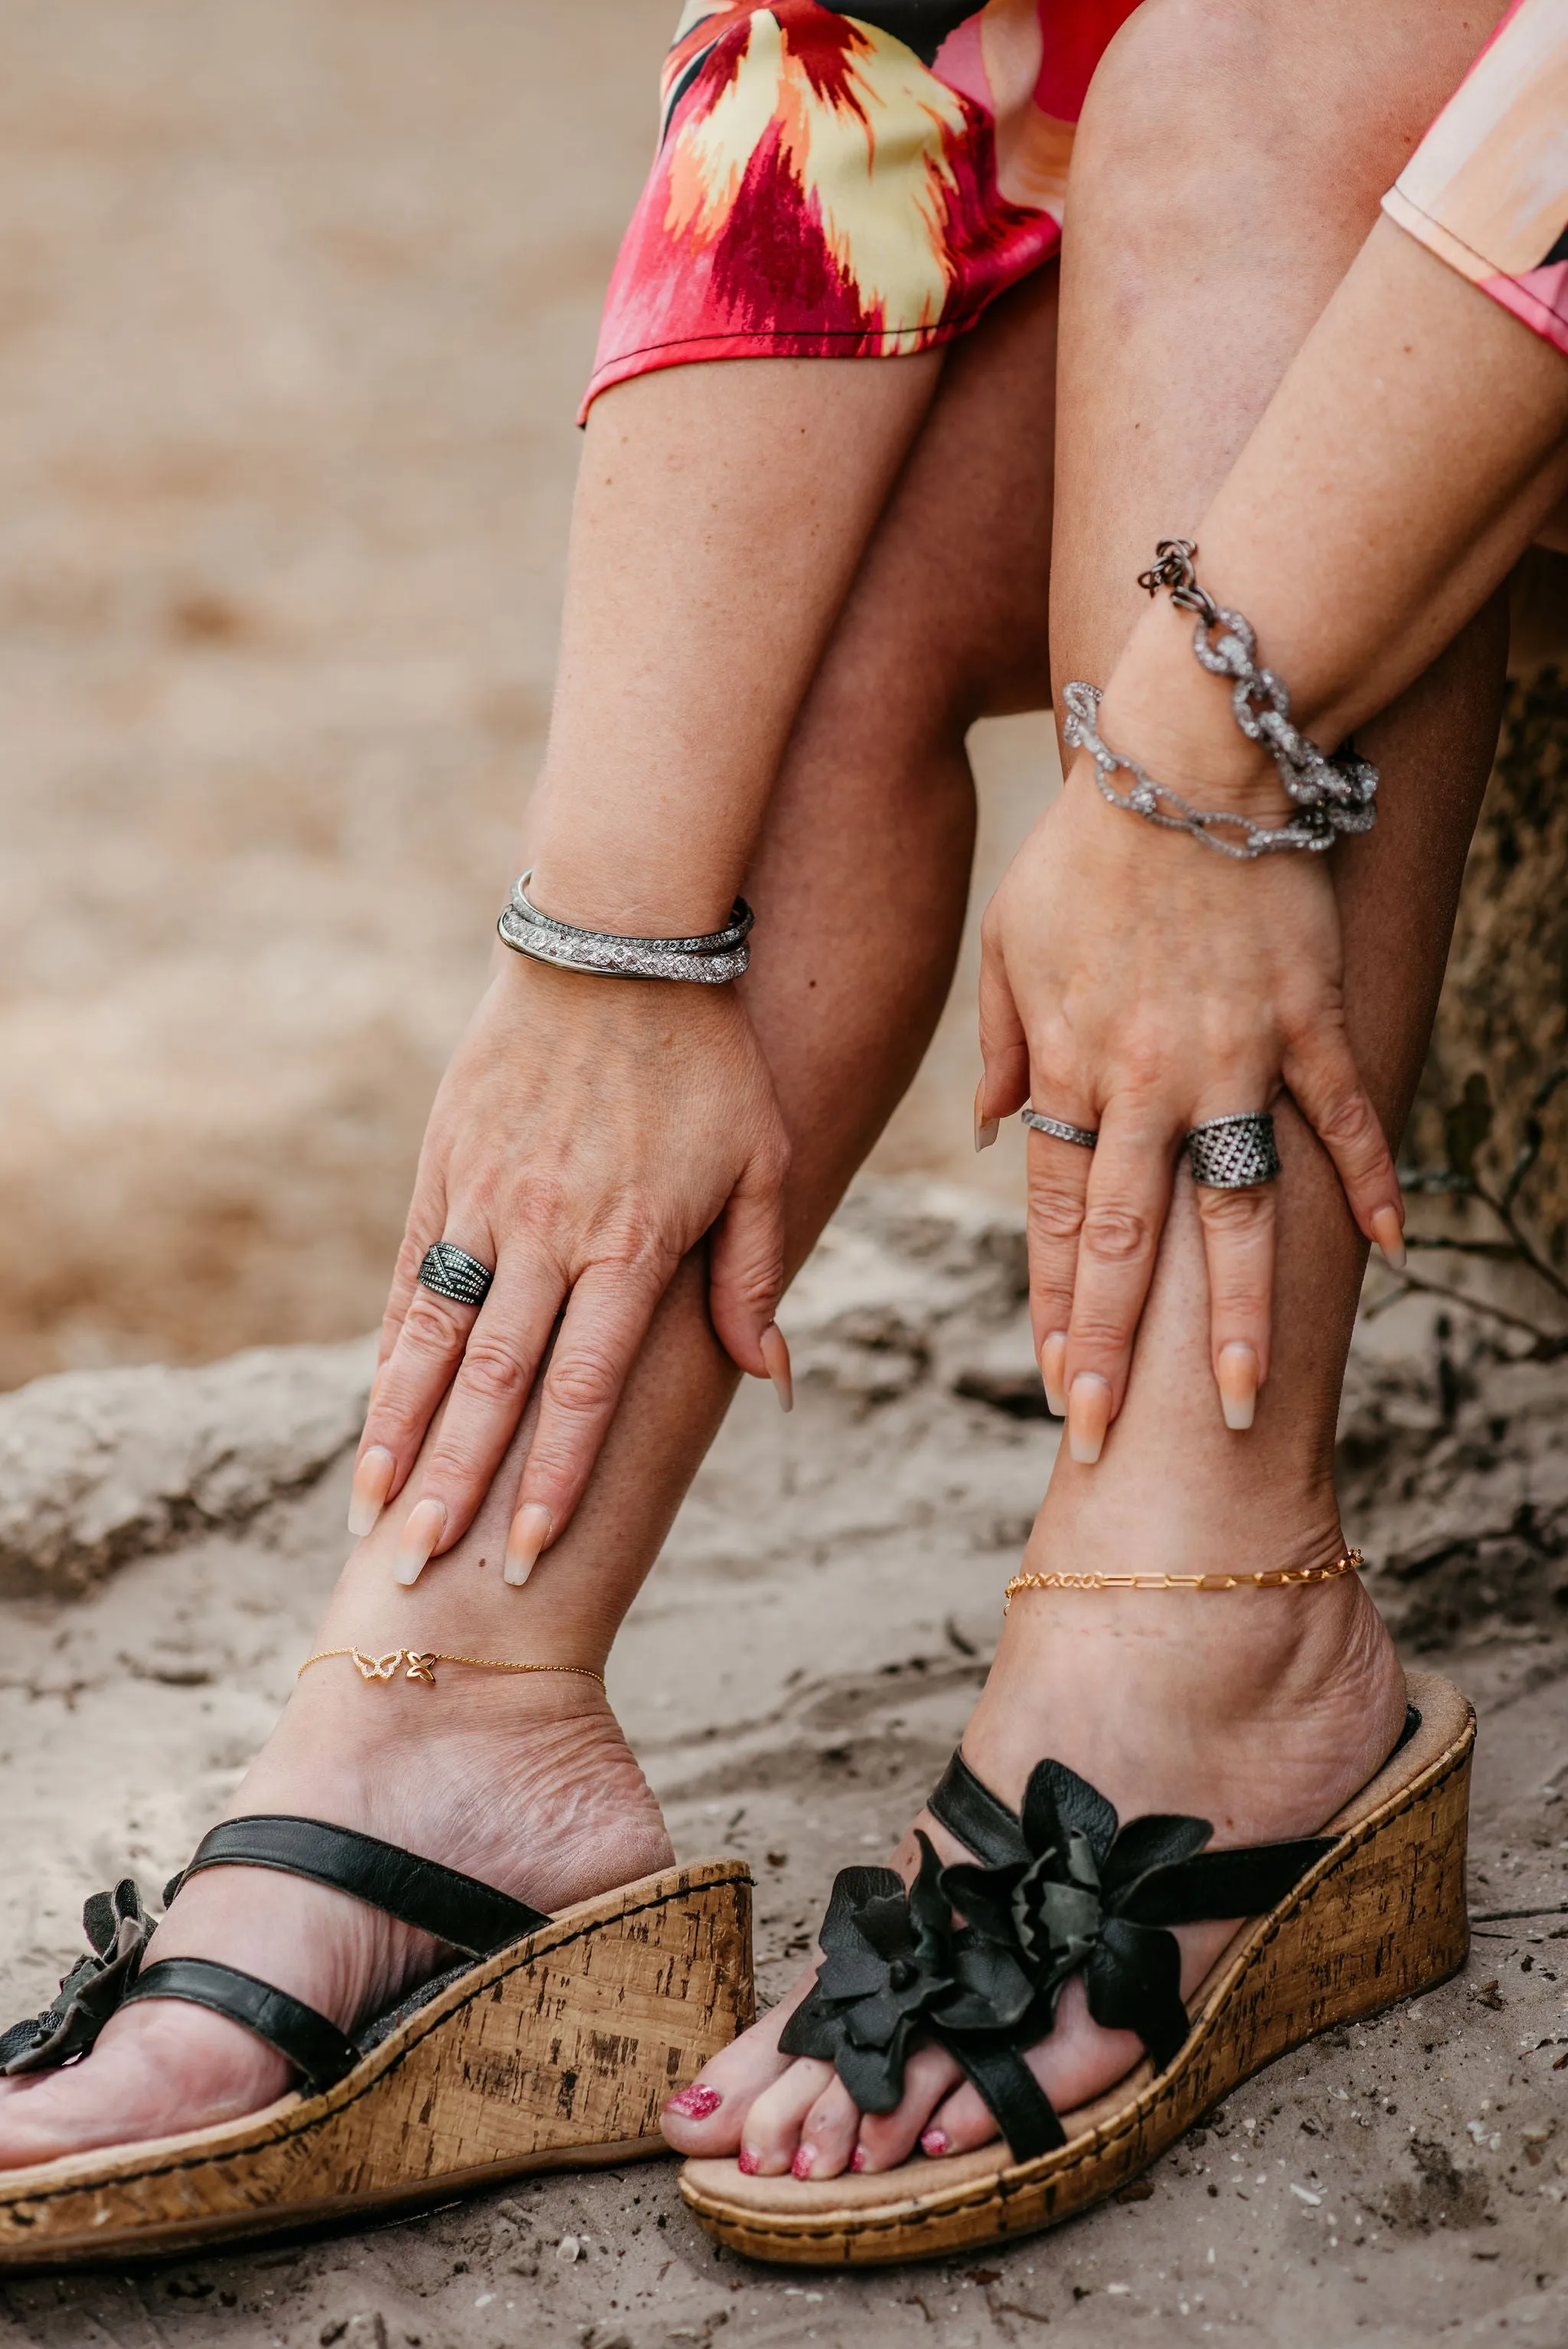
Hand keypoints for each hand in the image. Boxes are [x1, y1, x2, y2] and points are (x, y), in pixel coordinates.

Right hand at [349, 953, 790, 1579]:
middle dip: (459, 1487)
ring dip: (401, 1433)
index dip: (552, 1481)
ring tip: (374, 1513)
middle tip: (424, 1573)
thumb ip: (753, 1275)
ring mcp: (486, 1197)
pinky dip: (391, 1348)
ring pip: (432, 1337)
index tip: (529, 1558)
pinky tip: (377, 1408)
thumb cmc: (708, 1058)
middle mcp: (549, 1231)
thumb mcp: (762, 1162)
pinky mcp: (444, 1163)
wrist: (618, 938)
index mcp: (632, 1243)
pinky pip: (411, 1273)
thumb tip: (768, 1376)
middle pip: (494, 1384)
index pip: (584, 1390)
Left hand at [977, 749, 1402, 1457]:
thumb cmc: (1083, 847)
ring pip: (1232, 1208)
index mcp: (1067, 1067)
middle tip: (1105, 1440)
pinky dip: (1370, 1178)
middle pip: (1124, 1242)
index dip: (1052, 1308)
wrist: (1186, 758)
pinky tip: (1392, 1248)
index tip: (1054, 1385)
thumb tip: (988, 1128)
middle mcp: (1145, 1081)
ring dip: (1232, 1310)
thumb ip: (999, 1043)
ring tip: (1237, 1402)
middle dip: (1112, 1351)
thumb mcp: (1006, 942)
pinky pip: (1344, 1114)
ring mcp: (1233, 1056)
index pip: (1051, 1219)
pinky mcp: (1310, 1019)